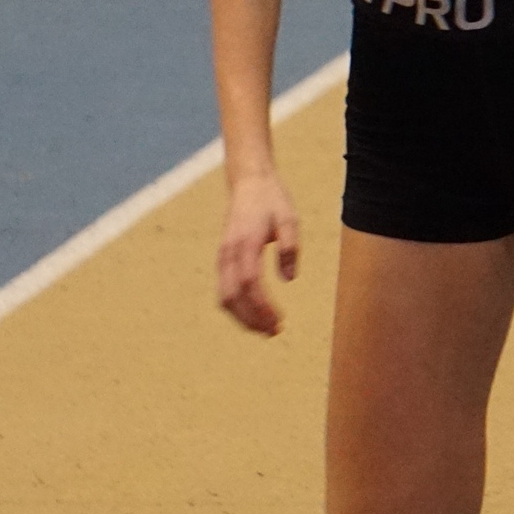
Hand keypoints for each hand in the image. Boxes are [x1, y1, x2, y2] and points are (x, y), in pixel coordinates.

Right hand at [216, 170, 300, 335]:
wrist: (249, 181)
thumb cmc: (271, 200)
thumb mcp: (289, 218)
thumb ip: (290, 247)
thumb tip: (289, 279)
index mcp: (245, 243)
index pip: (249, 283)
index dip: (262, 306)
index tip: (279, 321)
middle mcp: (229, 252)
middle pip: (232, 296)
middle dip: (251, 319)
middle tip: (274, 332)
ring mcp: (223, 256)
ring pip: (224, 297)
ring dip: (243, 317)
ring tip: (267, 328)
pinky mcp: (224, 259)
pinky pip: (224, 290)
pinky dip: (237, 307)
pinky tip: (255, 313)